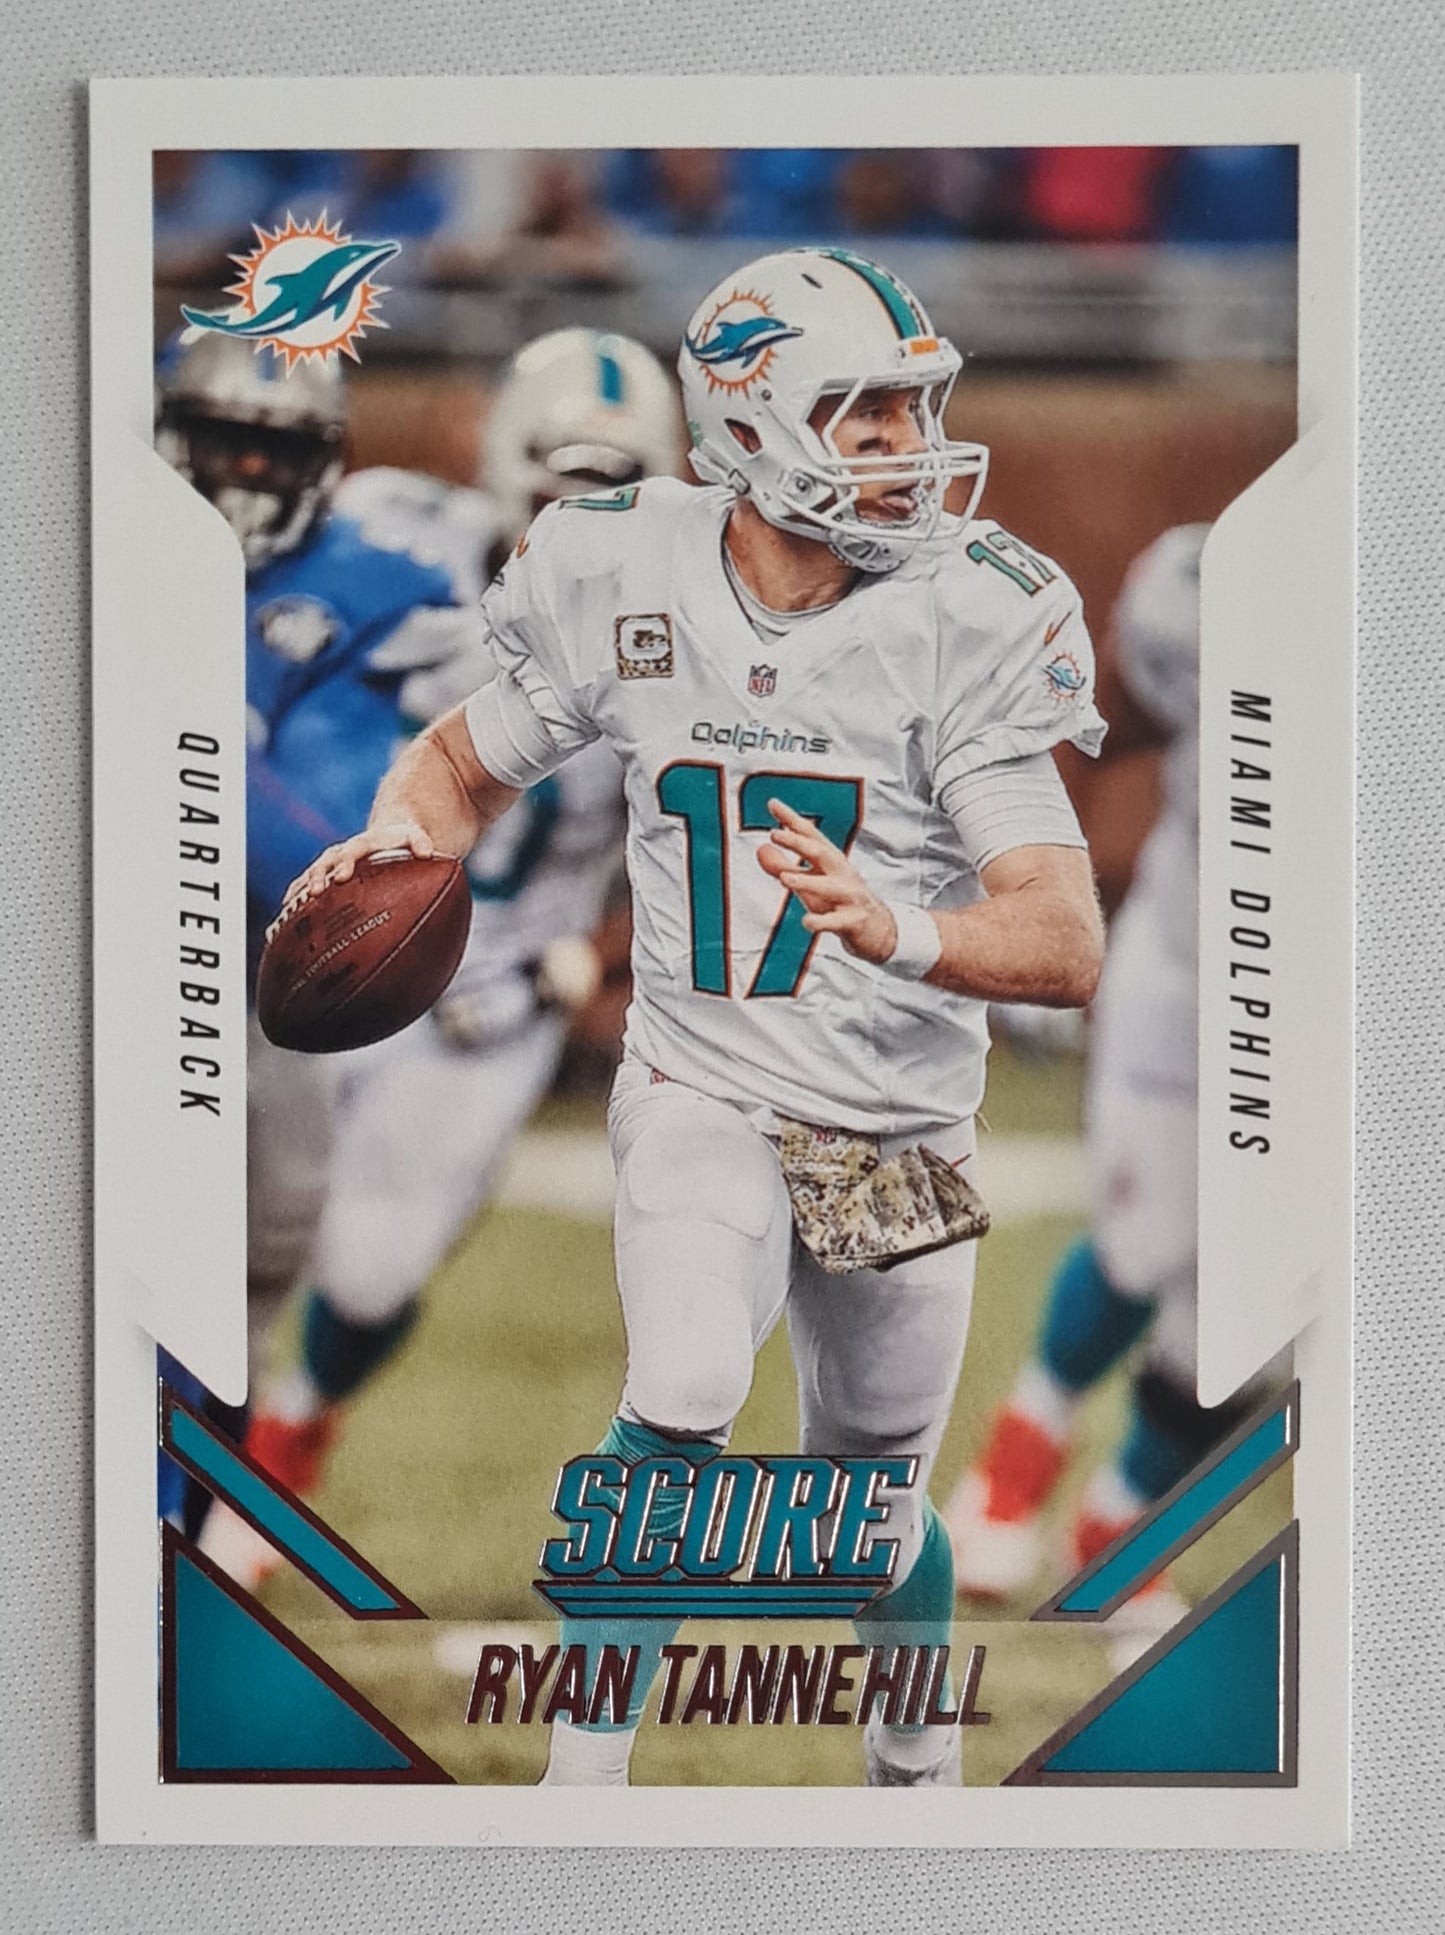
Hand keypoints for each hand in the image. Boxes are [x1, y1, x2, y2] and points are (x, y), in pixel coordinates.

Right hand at [271, 821, 436, 936]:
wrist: (387, 835)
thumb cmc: (403, 842)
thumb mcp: (414, 837)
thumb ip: (420, 841)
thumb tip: (428, 852)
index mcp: (363, 844)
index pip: (352, 851)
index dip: (345, 863)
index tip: (341, 876)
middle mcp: (342, 853)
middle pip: (325, 863)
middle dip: (318, 877)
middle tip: (314, 892)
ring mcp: (331, 865)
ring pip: (311, 876)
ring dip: (300, 890)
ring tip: (289, 909)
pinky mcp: (326, 876)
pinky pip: (305, 887)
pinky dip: (294, 901)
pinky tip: (283, 922)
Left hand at [756, 798, 899, 965]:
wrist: (879, 929)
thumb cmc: (840, 902)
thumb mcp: (810, 883)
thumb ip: (784, 867)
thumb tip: (760, 849)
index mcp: (831, 861)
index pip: (810, 836)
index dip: (792, 820)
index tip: (773, 804)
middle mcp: (842, 874)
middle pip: (821, 853)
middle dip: (798, 843)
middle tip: (774, 834)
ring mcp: (850, 897)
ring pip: (829, 887)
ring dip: (806, 881)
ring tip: (784, 878)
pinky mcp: (853, 921)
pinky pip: (835, 921)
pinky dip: (821, 921)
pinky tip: (806, 922)